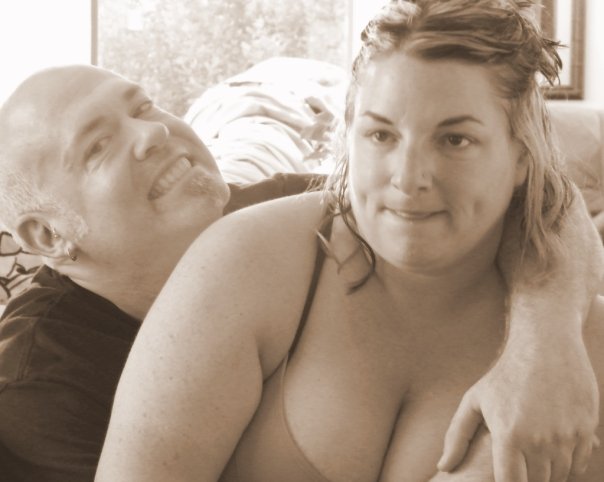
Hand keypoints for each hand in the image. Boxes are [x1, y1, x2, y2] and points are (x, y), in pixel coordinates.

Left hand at [438, 331, 598, 481]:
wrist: (545, 345)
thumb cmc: (504, 375)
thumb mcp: (475, 400)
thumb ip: (457, 436)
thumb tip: (443, 467)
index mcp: (509, 435)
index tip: (503, 474)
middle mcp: (539, 439)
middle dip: (526, 477)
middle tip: (517, 462)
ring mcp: (566, 436)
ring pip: (558, 475)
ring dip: (547, 471)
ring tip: (532, 455)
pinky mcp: (586, 429)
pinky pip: (578, 464)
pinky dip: (567, 463)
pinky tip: (552, 448)